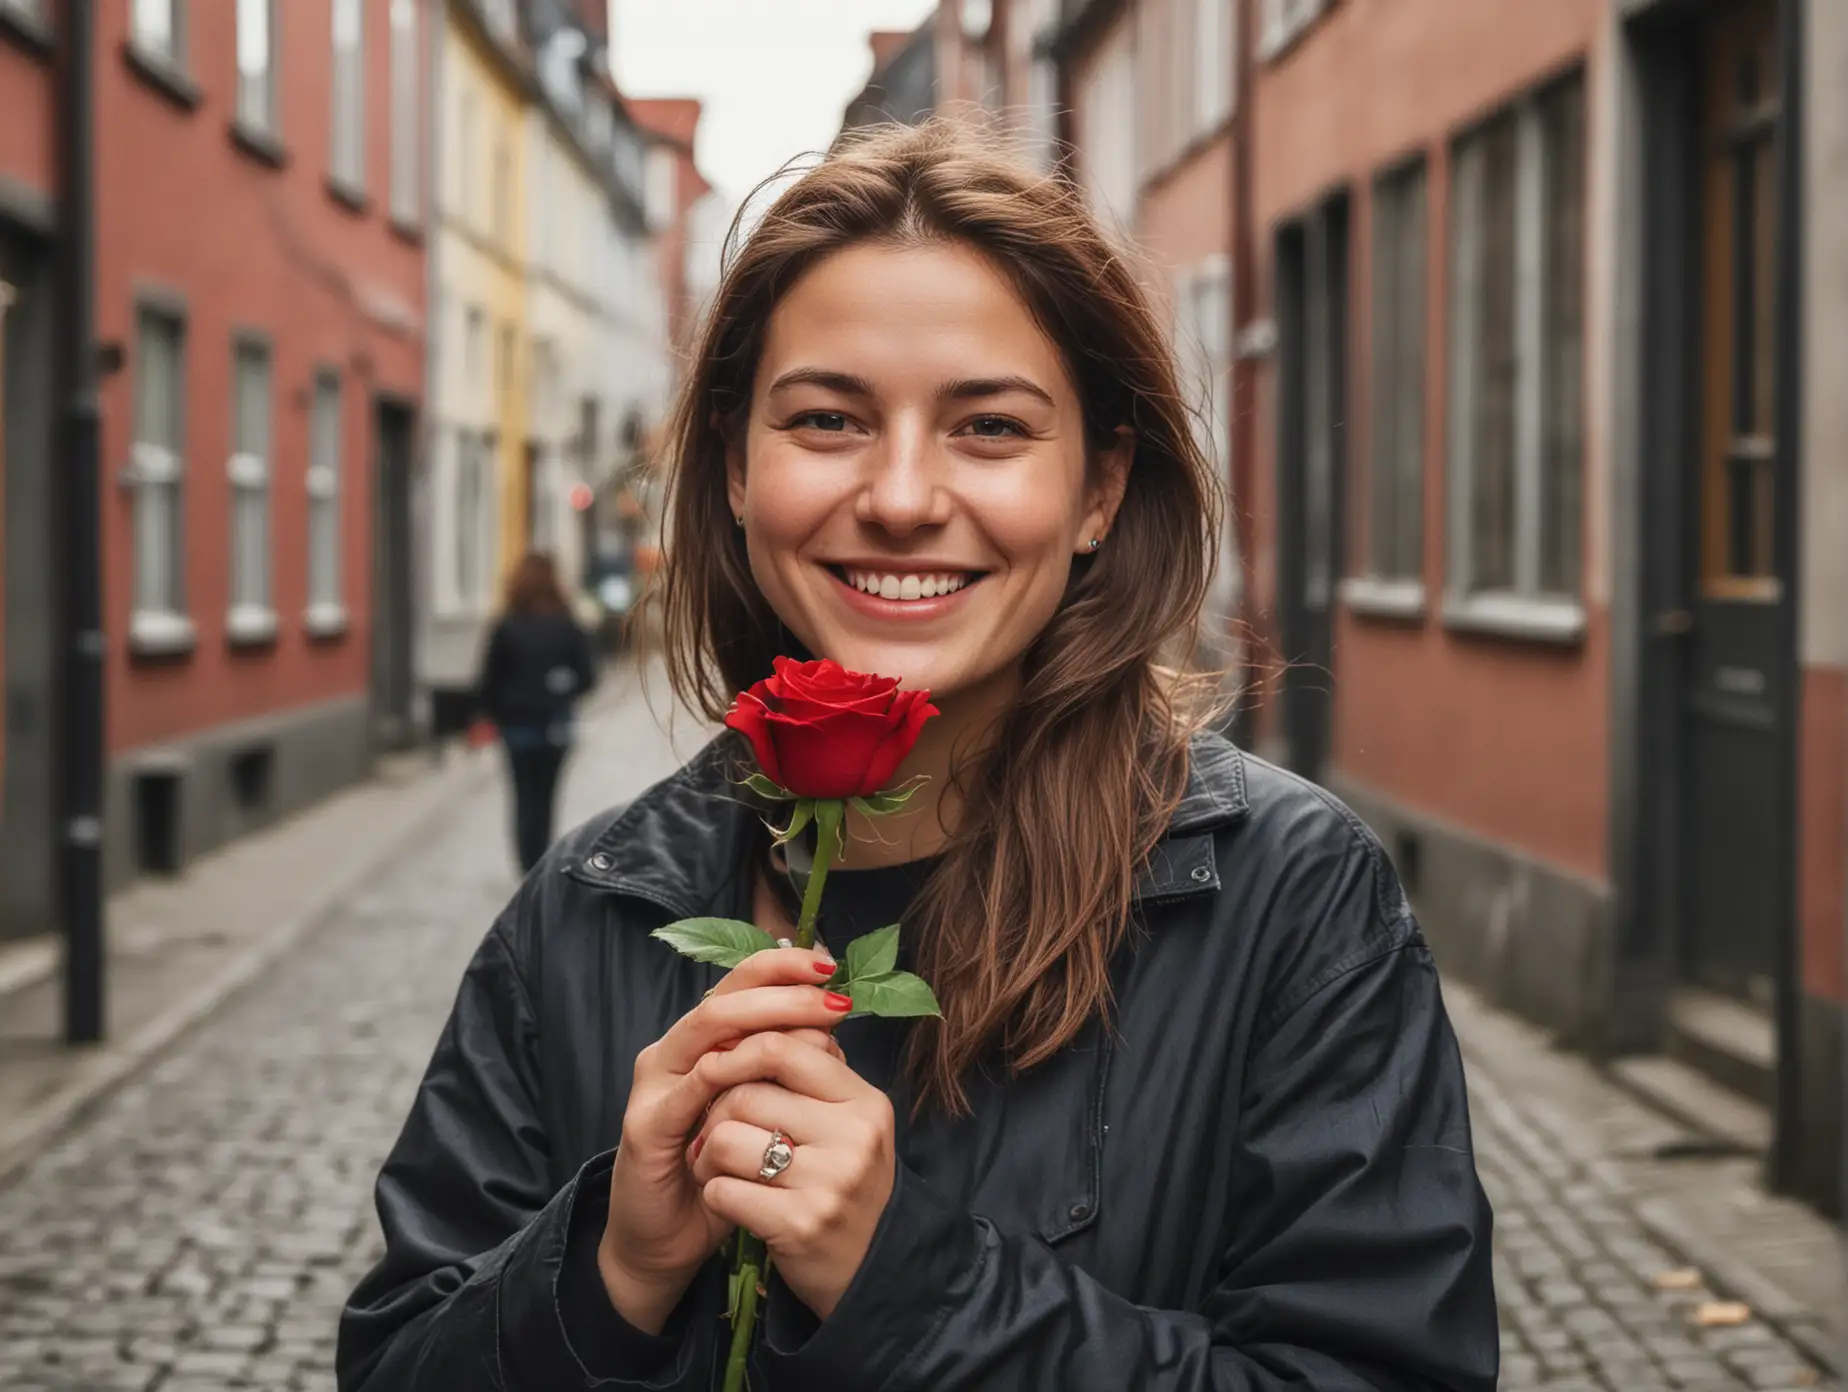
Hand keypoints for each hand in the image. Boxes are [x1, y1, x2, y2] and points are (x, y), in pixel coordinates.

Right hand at [600, 948, 851, 1332]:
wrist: (668, 1239)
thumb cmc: (723, 1174)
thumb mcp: (762, 1116)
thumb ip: (787, 1074)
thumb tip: (832, 1034)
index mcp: (701, 1045)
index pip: (739, 986)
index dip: (782, 967)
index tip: (830, 965)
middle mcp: (673, 1053)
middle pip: (726, 997)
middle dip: (782, 988)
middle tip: (830, 989)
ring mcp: (655, 1086)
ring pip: (707, 1029)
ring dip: (762, 1019)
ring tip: (811, 1016)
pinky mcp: (645, 1126)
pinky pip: (687, 1090)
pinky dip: (725, 1073)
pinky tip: (761, 1068)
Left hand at [687, 1031, 896, 1319]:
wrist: (869, 1273)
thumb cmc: (845, 1186)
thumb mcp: (849, 1124)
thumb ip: (815, 1072)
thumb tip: (768, 1008)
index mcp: (866, 1102)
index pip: (785, 1045)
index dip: (738, 1051)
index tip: (721, 1068)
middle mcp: (854, 1137)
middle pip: (747, 1091)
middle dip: (717, 1109)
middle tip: (715, 1128)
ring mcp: (828, 1183)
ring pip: (728, 1138)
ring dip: (709, 1154)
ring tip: (720, 1167)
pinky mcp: (799, 1226)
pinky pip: (723, 1190)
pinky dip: (714, 1194)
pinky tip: (729, 1202)